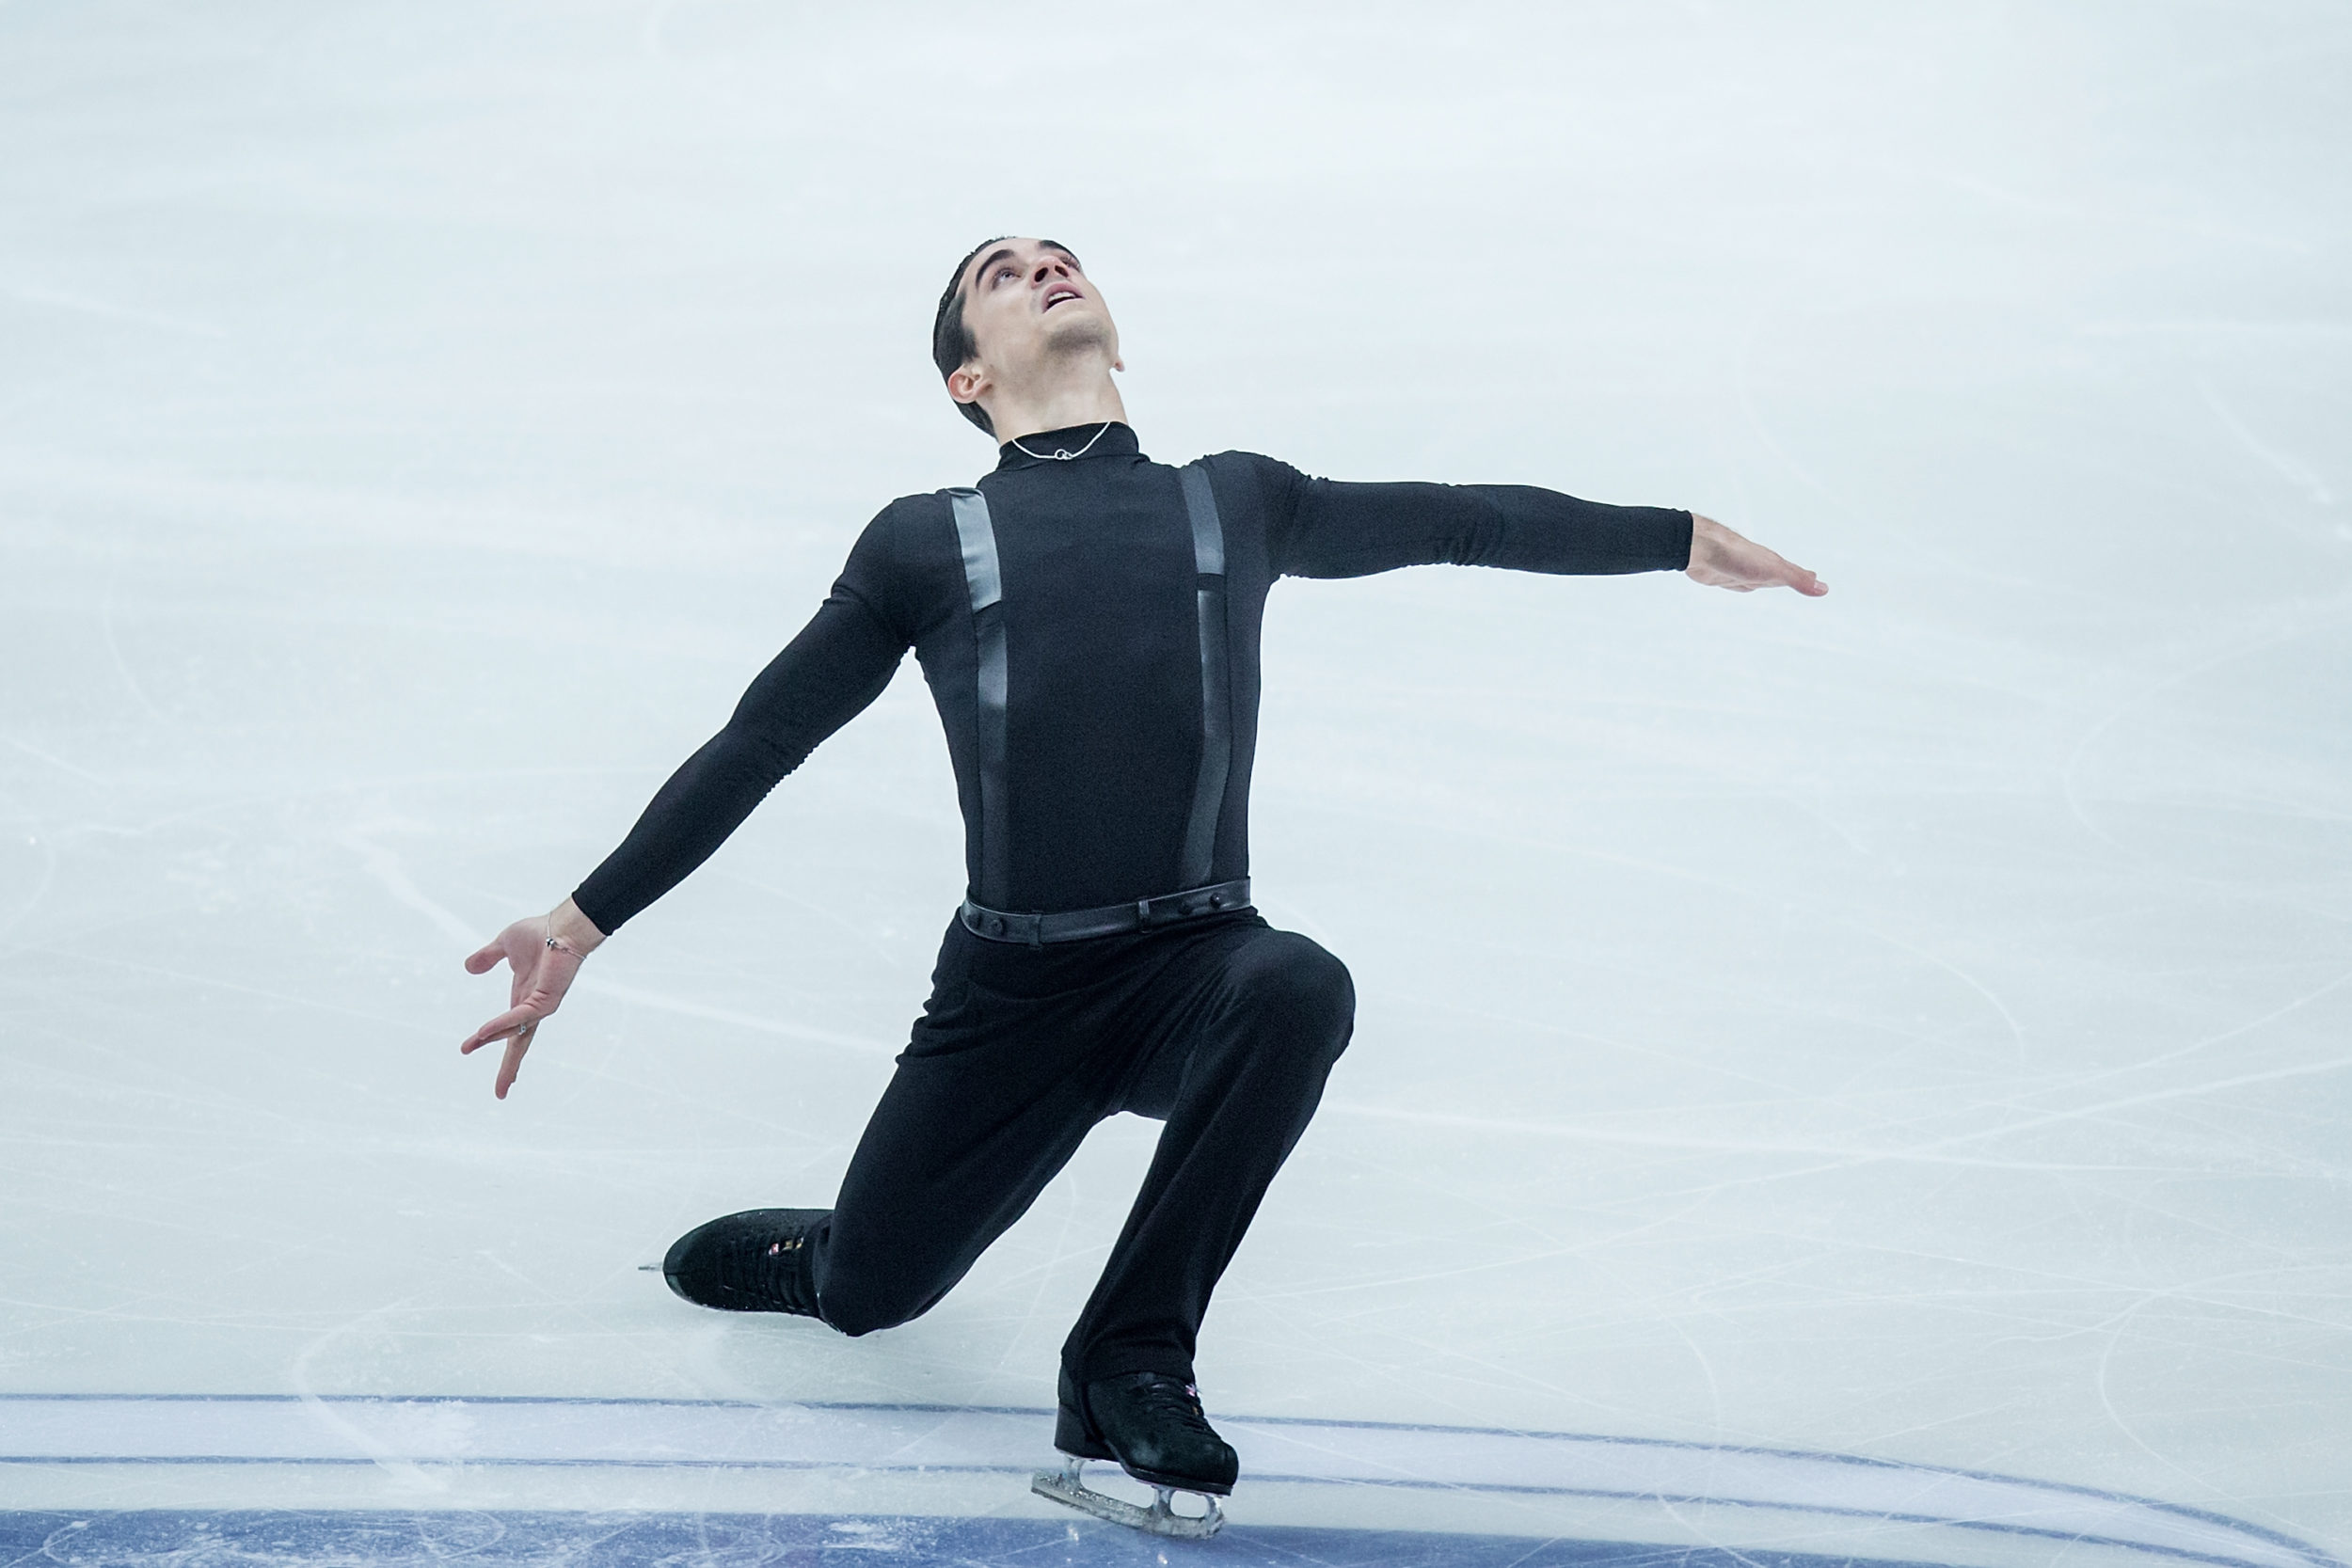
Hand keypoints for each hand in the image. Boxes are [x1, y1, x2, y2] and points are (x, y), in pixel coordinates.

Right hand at [460, 898, 603, 1099]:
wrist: (562, 925)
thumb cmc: (540, 933)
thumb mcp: (504, 945)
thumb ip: (487, 957)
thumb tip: (468, 967)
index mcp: (524, 998)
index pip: (509, 1029)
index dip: (491, 1040)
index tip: (470, 1049)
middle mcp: (533, 1007)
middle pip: (519, 1044)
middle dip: (509, 1068)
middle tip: (501, 1094)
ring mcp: (541, 1005)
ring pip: (517, 1033)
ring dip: (492, 1040)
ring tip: (469, 1046)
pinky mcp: (545, 999)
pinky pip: (520, 1016)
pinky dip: (502, 1024)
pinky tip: (484, 1031)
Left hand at [1685, 513, 1826, 595]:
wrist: (1700, 548)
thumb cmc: (1737, 555)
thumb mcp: (1773, 570)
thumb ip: (1797, 579)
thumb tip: (1824, 589)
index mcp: (1770, 563)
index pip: (1792, 573)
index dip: (1803, 577)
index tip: (1816, 580)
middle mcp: (1756, 565)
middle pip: (1774, 576)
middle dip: (1785, 578)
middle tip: (1795, 580)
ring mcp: (1737, 569)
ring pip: (1753, 578)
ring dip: (1761, 581)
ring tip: (1768, 582)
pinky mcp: (1719, 574)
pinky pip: (1732, 581)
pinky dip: (1737, 584)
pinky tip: (1735, 582)